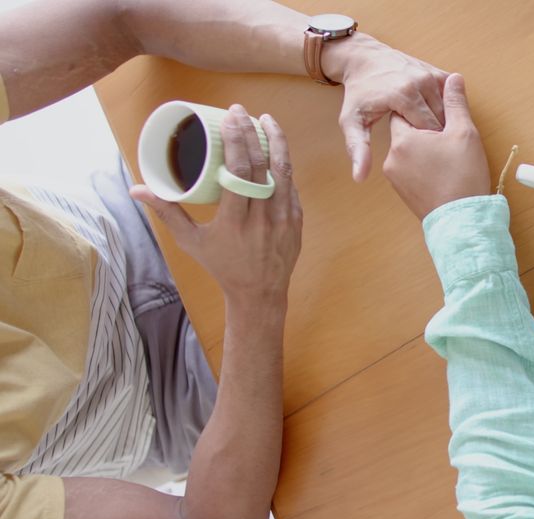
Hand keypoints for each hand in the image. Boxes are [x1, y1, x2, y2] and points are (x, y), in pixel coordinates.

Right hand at [131, 105, 302, 311]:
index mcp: (235, 221)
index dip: (237, 140)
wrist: (259, 293)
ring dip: (276, 142)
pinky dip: (284, 165)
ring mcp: (284, 218)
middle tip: (241, 111)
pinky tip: (277, 147)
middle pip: (261, 166)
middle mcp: (262, 217)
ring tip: (266, 120)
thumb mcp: (191, 241)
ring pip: (284, 172)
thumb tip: (137, 188)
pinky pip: (291, 187)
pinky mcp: (296, 220)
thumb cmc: (222, 265)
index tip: (231, 118)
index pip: (240, 172)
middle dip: (252, 133)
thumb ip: (166, 212)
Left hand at [323, 33, 449, 181]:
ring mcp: (430, 75)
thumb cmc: (358, 93)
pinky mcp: (436, 71)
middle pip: (440, 120)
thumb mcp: (352, 122)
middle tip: (429, 150)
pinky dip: (446, 110)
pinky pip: (449, 97)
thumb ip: (358, 149)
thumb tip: (359, 177)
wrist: (363, 58)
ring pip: (447, 110)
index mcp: (404, 95)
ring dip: (443, 125)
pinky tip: (438, 120)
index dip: (426, 146)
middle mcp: (420, 82)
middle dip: (436, 138)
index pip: (428, 130)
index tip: (421, 155)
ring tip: (434, 139)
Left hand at [382, 74, 490, 219]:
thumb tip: (454, 78)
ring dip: (424, 147)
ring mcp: (394, 176)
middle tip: (448, 136)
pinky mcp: (401, 191)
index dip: (429, 110)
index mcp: (403, 138)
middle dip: (425, 128)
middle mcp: (392, 156)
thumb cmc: (462, 176)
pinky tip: (442, 168)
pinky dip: (422, 163)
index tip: (444, 117)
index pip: (409, 110)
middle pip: (407, 129)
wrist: (461, 222)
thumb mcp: (464, 133)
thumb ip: (456, 103)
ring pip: (408, 150)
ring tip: (447, 154)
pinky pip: (409, 167)